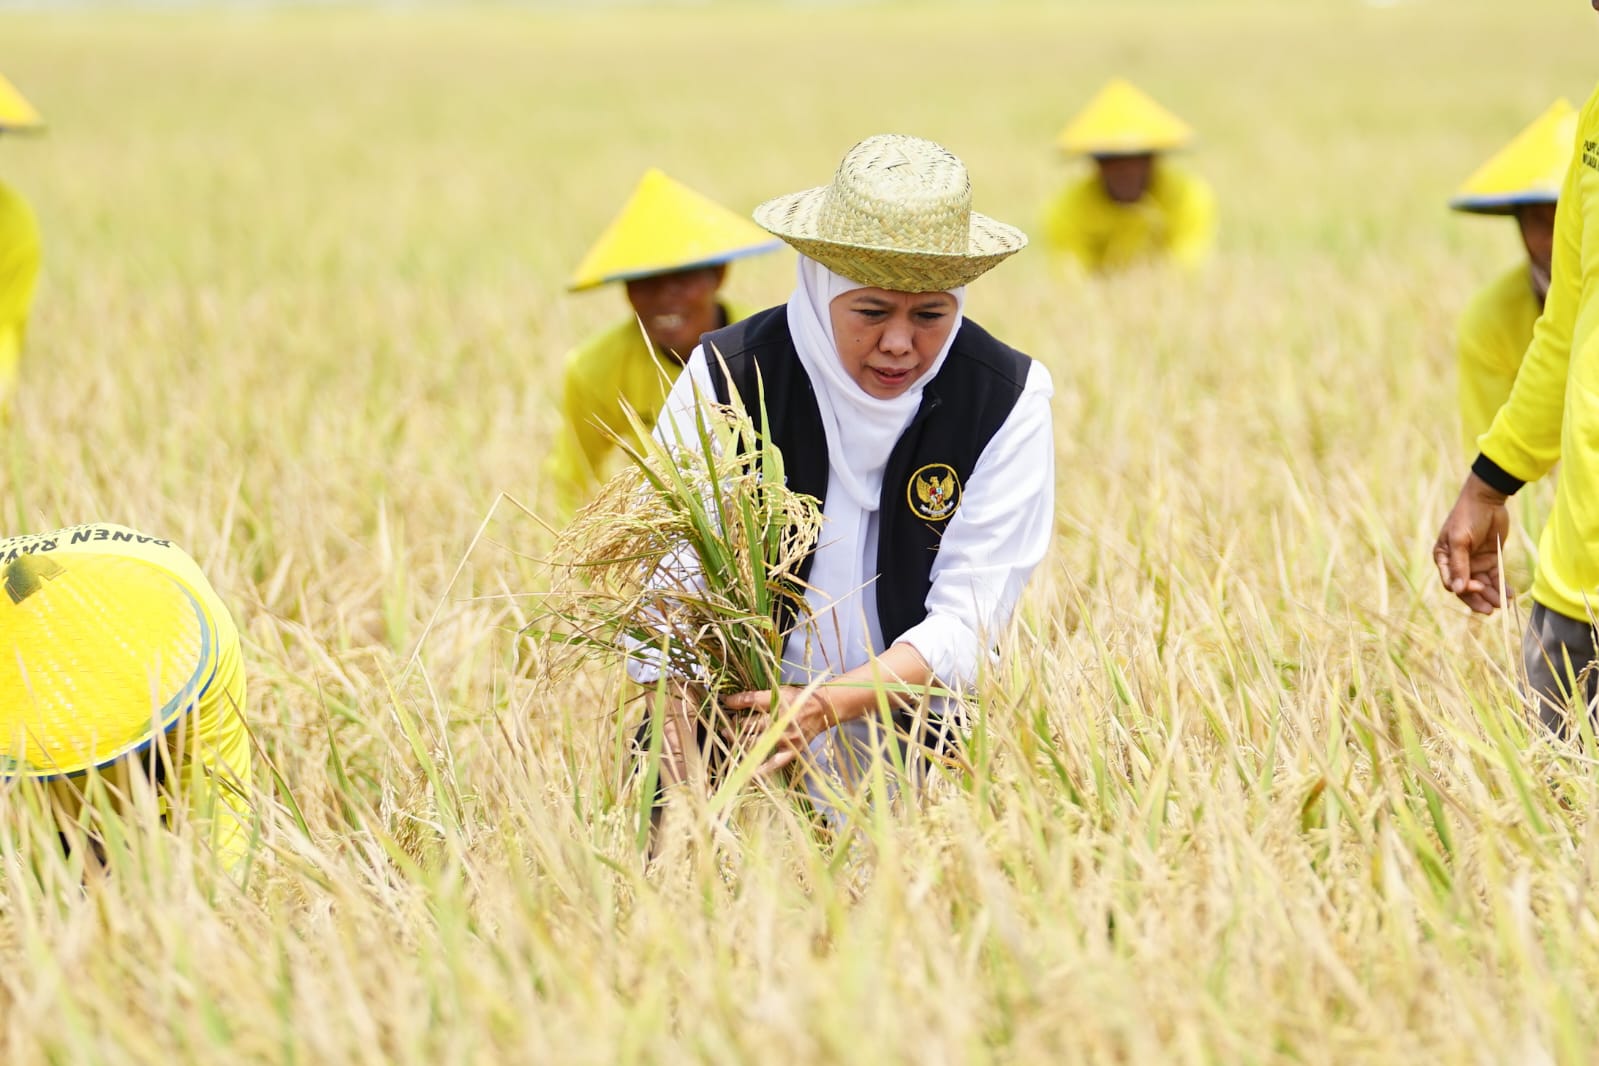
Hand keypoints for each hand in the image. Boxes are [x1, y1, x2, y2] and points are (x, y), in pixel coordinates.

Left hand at [721, 685, 838, 774]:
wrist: (823, 709)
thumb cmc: (797, 699)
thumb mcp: (780, 690)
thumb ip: (758, 696)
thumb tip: (732, 700)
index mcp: (779, 701)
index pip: (751, 700)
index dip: (735, 702)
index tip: (725, 701)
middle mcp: (782, 719)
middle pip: (750, 724)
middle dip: (734, 725)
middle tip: (725, 726)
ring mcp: (787, 738)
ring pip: (756, 743)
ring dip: (739, 742)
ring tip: (730, 738)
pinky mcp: (793, 751)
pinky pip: (774, 763)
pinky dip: (761, 769)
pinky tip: (748, 772)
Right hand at [1433, 473, 1511, 614]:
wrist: (1487, 499)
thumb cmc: (1467, 516)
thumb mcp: (1460, 540)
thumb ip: (1460, 565)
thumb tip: (1456, 590)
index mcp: (1444, 558)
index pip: (1451, 582)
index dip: (1463, 589)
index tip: (1476, 587)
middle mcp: (1458, 563)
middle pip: (1467, 588)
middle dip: (1479, 599)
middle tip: (1491, 609)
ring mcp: (1475, 562)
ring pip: (1483, 586)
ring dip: (1492, 595)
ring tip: (1504, 603)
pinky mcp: (1491, 559)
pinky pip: (1495, 577)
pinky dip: (1501, 586)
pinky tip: (1510, 594)